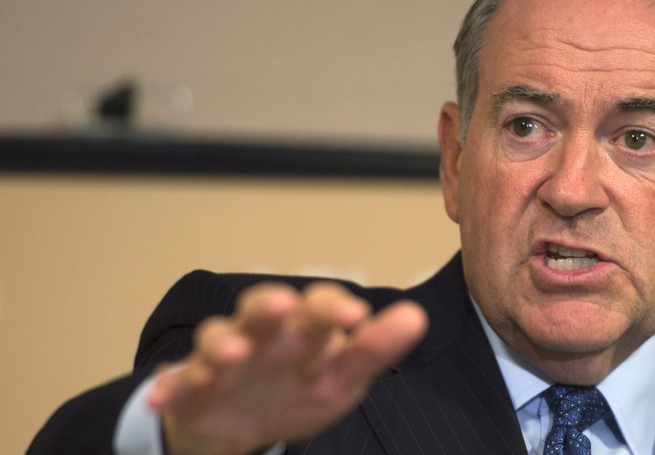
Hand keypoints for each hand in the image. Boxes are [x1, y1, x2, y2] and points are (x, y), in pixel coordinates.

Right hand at [147, 281, 427, 454]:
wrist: (242, 423)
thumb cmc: (297, 390)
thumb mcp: (342, 378)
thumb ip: (375, 350)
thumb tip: (417, 316)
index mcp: (305, 330)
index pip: (320, 306)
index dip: (335, 308)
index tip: (358, 318)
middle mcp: (264, 334)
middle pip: (264, 308)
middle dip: (271, 305)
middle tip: (284, 305)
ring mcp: (225, 358)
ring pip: (219, 338)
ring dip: (224, 342)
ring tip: (233, 353)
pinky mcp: (192, 385)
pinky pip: (179, 382)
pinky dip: (171, 387)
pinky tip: (162, 396)